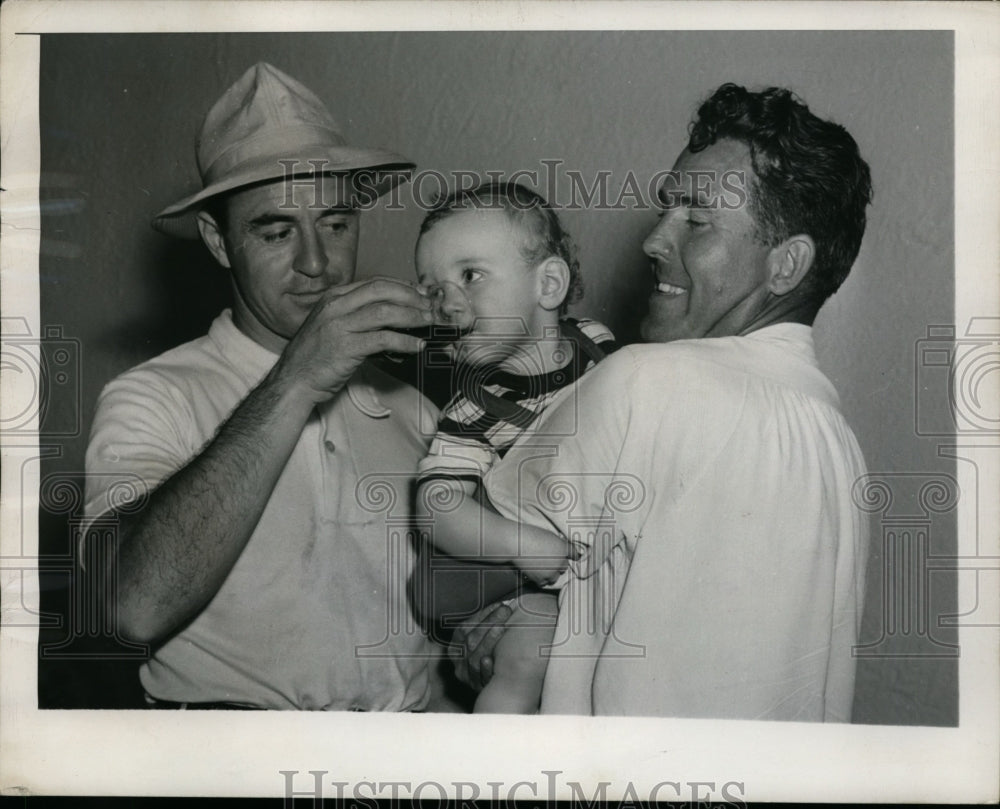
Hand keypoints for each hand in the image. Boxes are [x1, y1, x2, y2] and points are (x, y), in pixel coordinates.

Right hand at [273, 277, 433, 403]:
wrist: (294, 381)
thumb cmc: (316, 356)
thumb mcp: (333, 325)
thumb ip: (357, 315)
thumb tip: (394, 313)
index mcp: (334, 297)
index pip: (374, 283)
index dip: (402, 286)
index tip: (420, 293)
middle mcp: (336, 306)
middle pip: (382, 290)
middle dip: (411, 297)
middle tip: (430, 307)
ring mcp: (339, 325)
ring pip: (385, 311)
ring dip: (412, 316)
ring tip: (428, 323)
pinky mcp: (346, 347)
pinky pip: (383, 338)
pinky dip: (404, 340)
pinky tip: (416, 345)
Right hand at [448, 599, 514, 690]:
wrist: (498, 690)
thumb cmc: (490, 655)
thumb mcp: (481, 640)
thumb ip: (486, 625)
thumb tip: (504, 604)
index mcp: (455, 647)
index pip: (465, 628)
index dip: (481, 616)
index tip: (498, 604)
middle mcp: (458, 661)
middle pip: (470, 641)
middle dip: (488, 623)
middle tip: (505, 610)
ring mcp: (467, 676)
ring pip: (474, 658)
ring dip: (489, 640)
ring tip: (503, 626)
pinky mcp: (478, 689)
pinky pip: (480, 680)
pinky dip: (484, 669)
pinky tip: (490, 660)